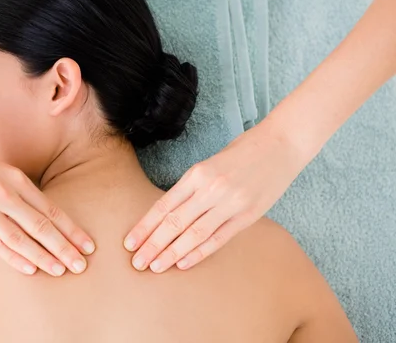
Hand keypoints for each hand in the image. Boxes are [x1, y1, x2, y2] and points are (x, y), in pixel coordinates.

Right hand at [0, 124, 94, 276]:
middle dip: (64, 248)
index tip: (87, 244)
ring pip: (20, 239)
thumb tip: (39, 213)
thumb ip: (17, 188)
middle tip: (81, 265)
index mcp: (15, 177)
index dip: (71, 230)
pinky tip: (30, 269)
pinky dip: (13, 258)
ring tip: (61, 270)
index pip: (51, 210)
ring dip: (43, 257)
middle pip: (41, 227)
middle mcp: (3, 193)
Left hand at [123, 120, 308, 272]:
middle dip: (153, 244)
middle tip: (137, 262)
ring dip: (172, 253)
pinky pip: (219, 239)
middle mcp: (211, 189)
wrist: (281, 144)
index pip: (164, 205)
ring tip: (155, 266)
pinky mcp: (248, 215)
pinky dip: (200, 253)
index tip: (130, 242)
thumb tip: (168, 212)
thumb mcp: (210, 163)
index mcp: (198, 173)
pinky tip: (183, 263)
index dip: (145, 226)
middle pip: (174, 223)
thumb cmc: (242, 151)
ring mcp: (230, 203)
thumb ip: (191, 187)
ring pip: (194, 234)